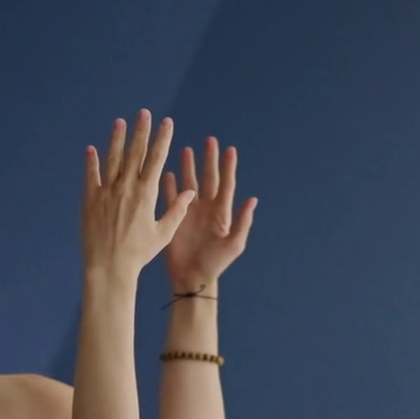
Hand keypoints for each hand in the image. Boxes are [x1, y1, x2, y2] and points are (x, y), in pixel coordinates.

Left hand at [83, 110, 194, 274]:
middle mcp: (126, 188)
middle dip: (141, 131)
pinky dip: (91, 162)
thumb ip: (176, 210)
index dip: (162, 139)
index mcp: (147, 194)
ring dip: (117, 139)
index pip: (156, 160)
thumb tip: (191, 192)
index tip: (167, 123)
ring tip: (120, 122)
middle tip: (144, 113)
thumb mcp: (163, 233)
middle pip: (135, 153)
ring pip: (112, 159)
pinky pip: (91, 176)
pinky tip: (91, 149)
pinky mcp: (90, 200)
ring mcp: (106, 192)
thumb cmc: (139, 253)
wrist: (109, 266)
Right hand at [162, 137, 257, 289]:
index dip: (228, 167)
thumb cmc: (215, 263)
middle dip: (208, 160)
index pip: (226, 184)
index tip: (229, 149)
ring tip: (186, 149)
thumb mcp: (234, 244)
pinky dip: (169, 185)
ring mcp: (189, 212)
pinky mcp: (174, 218)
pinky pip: (171, 198)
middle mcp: (205, 208)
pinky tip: (166, 172)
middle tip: (209, 140)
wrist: (192, 278)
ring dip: (188, 167)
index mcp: (221, 212)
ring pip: (189, 183)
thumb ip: (242, 222)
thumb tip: (252, 200)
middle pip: (207, 178)